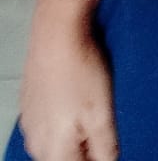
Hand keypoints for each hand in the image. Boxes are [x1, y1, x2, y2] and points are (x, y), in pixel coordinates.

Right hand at [18, 24, 118, 160]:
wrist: (57, 31)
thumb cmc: (80, 69)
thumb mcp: (102, 114)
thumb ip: (106, 148)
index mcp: (54, 151)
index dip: (98, 157)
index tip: (106, 141)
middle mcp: (36, 143)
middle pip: (66, 158)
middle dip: (86, 147)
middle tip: (101, 122)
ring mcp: (29, 123)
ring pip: (57, 142)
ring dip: (75, 133)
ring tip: (88, 104)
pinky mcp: (29, 105)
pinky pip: (48, 123)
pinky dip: (63, 117)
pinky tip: (74, 95)